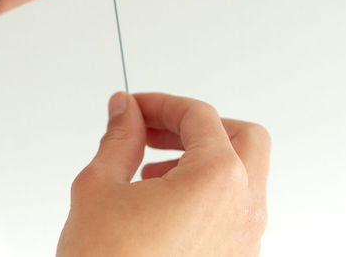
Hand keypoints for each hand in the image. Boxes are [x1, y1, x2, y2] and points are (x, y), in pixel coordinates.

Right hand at [58, 93, 269, 256]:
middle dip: (199, 127)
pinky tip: (163, 206)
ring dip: (204, 162)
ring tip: (151, 171)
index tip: (135, 108)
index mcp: (218, 180)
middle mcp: (244, 210)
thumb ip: (120, 138)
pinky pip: (235, 214)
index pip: (200, 117)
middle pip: (245, 139)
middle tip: (157, 130)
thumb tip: (125, 111)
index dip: (161, 103)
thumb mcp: (100, 187)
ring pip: (244, 179)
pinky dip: (208, 196)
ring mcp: (246, 242)